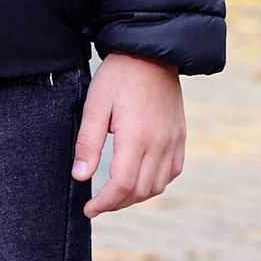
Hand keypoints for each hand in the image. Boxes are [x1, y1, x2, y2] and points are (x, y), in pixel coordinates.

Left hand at [72, 53, 185, 215]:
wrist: (151, 51)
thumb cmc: (119, 75)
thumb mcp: (95, 104)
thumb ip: (88, 143)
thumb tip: (80, 176)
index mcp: (137, 137)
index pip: (121, 186)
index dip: (104, 203)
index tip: (88, 209)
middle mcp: (160, 144)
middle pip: (140, 191)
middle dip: (117, 203)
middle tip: (98, 204)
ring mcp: (173, 141)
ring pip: (157, 186)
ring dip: (136, 196)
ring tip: (115, 194)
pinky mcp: (180, 136)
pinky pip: (172, 171)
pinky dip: (155, 183)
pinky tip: (139, 178)